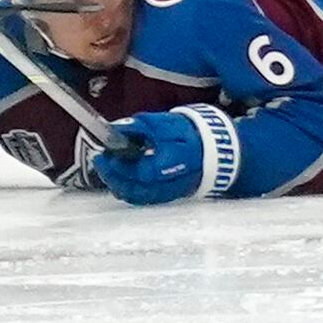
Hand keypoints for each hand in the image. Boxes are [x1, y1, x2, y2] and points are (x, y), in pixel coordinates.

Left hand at [90, 102, 235, 206]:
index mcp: (164, 167)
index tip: (103, 153)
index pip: (131, 172)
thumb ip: (142, 126)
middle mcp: (163, 185)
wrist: (220, 150)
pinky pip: (141, 198)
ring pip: (133, 195)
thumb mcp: (168, 124)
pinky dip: (128, 189)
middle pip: (128, 188)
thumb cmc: (193, 135)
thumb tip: (116, 128)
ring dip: (117, 183)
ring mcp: (165, 193)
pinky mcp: (167, 196)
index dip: (113, 165)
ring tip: (109, 169)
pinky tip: (123, 178)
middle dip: (111, 175)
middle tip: (101, 161)